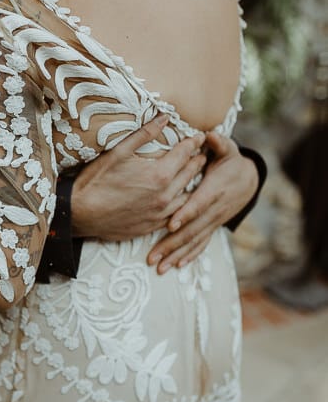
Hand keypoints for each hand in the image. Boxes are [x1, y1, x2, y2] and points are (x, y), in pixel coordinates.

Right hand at [71, 114, 206, 240]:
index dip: (194, 142)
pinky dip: (182, 204)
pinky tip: (179, 198)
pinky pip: (176, 214)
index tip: (200, 136)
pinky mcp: (153, 226)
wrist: (81, 214)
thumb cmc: (96, 181)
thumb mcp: (119, 152)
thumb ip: (145, 134)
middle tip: (202, 153)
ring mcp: (161, 213)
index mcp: (160, 174)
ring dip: (193, 184)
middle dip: (198, 161)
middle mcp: (165, 195)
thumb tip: (164, 117)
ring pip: (188, 196)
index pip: (185, 153)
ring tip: (194, 175)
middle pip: (191, 174)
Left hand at [147, 131, 258, 272]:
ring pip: (194, 240)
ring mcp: (214, 221)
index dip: (186, 213)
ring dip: (176, 255)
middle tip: (152, 256)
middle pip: (192, 229)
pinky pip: (201, 243)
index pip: (198, 203)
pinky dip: (190, 255)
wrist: (249, 179)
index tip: (170, 224)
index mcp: (214, 189)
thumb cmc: (230, 161)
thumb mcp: (227, 149)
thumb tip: (209, 134)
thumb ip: (218, 143)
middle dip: (172, 244)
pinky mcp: (213, 226)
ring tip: (159, 268)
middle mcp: (214, 209)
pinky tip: (176, 266)